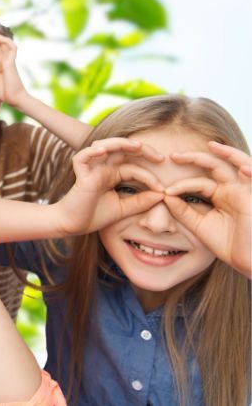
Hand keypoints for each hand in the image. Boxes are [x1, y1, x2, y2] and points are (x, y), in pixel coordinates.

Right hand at [54, 138, 164, 235]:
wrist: (73, 226)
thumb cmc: (95, 216)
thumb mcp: (123, 209)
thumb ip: (141, 202)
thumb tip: (162, 195)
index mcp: (112, 174)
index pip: (134, 167)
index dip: (150, 176)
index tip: (163, 190)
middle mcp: (102, 167)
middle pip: (122, 149)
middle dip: (141, 149)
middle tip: (160, 157)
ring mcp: (91, 169)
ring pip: (104, 146)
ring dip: (120, 143)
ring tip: (136, 146)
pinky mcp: (80, 174)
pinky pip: (82, 157)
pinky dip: (91, 152)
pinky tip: (103, 150)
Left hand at [164, 141, 251, 277]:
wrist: (248, 262)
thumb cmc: (228, 245)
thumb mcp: (200, 225)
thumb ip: (183, 211)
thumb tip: (164, 195)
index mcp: (220, 195)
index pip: (198, 182)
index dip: (181, 185)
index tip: (164, 191)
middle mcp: (233, 189)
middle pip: (215, 165)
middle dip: (195, 158)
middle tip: (174, 156)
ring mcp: (246, 191)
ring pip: (239, 163)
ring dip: (227, 153)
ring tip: (212, 146)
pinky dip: (251, 171)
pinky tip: (242, 169)